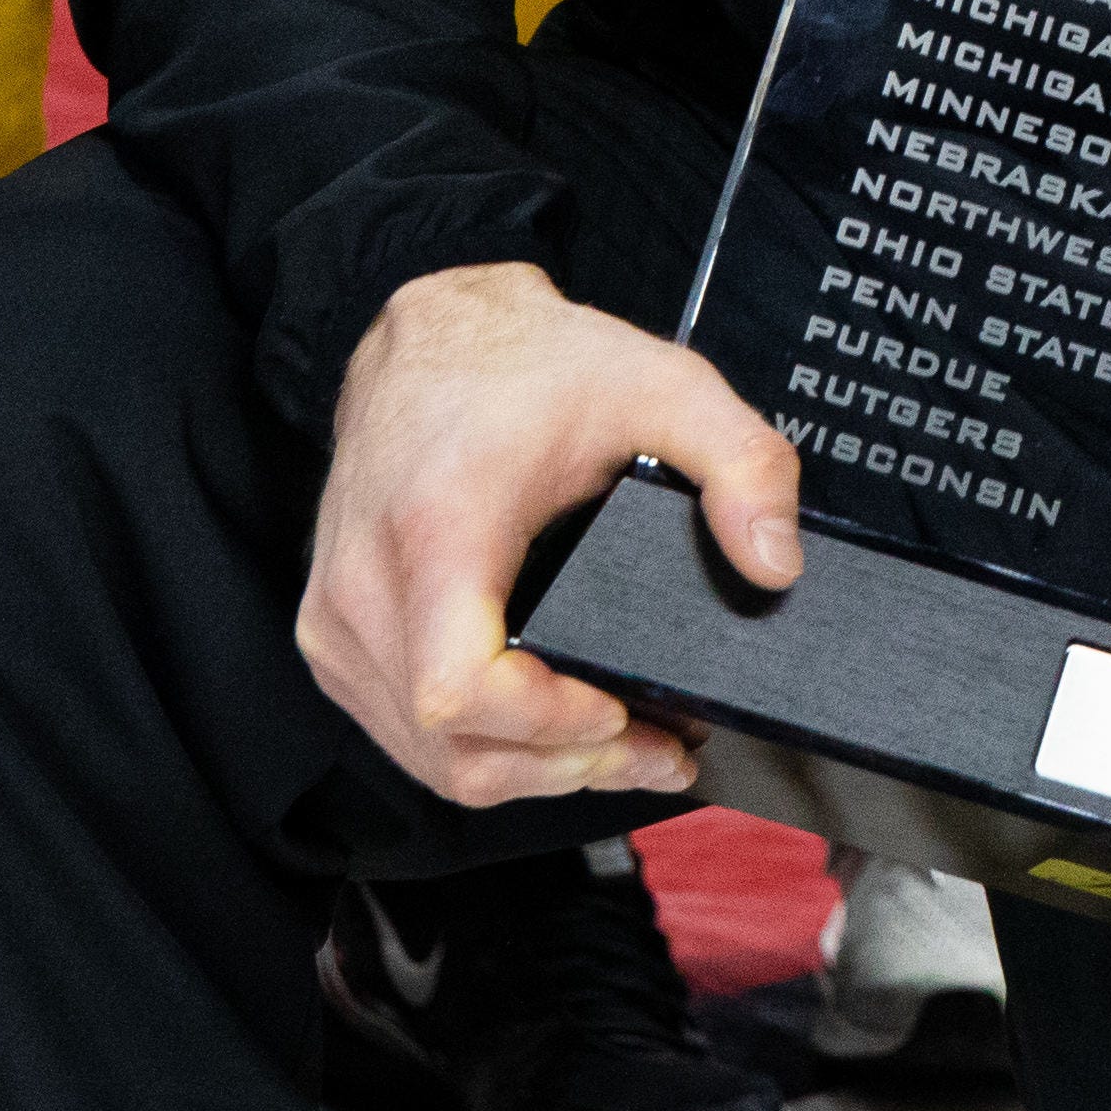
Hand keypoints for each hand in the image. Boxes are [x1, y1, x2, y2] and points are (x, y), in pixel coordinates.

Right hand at [301, 260, 806, 806]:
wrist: (429, 339)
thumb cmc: (529, 364)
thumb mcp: (665, 385)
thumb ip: (742, 464)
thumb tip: (775, 565)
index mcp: (435, 530)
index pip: (460, 690)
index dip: (550, 727)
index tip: (624, 710)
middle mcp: (363, 587)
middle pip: (452, 746)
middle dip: (570, 767)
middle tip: (662, 749)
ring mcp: (336, 621)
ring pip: (427, 757)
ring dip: (531, 772)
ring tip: (627, 748)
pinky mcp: (335, 638)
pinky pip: (404, 733)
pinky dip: (482, 750)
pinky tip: (555, 733)